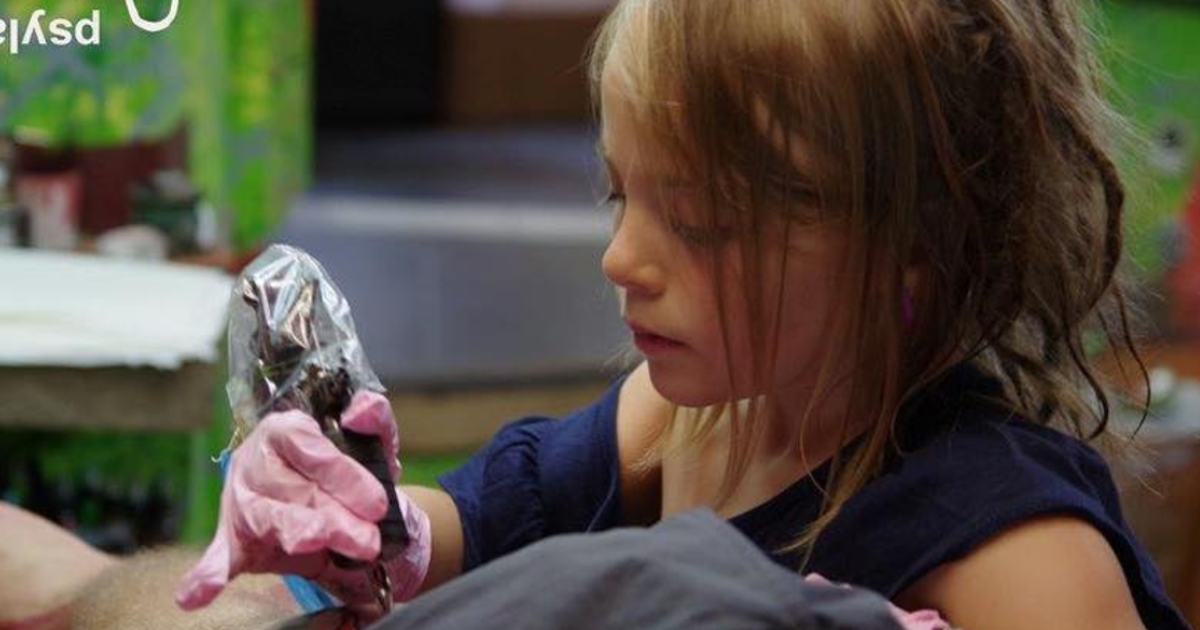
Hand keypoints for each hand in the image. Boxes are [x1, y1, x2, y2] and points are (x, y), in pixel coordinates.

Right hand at [175, 391, 431, 610]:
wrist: (340, 510)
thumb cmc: (349, 469)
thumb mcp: (371, 441)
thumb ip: (374, 420)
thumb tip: (362, 409)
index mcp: (284, 430)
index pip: (308, 446)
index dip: (342, 474)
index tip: (377, 502)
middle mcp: (256, 463)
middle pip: (293, 488)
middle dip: (335, 516)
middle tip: (369, 540)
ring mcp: (242, 503)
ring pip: (267, 518)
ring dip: (296, 533)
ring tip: (317, 542)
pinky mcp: (237, 541)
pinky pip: (219, 558)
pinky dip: (207, 575)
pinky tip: (197, 594)